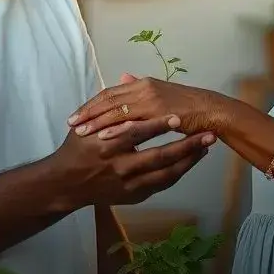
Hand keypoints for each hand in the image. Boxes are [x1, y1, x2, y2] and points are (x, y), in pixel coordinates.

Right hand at [50, 111, 214, 206]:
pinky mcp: (135, 195)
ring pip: (166, 173)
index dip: (158, 125)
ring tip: (206, 146)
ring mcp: (129, 184)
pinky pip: (163, 184)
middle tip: (208, 134)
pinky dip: (180, 171)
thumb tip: (127, 77)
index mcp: (107, 145)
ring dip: (189, 159)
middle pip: (159, 156)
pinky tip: (192, 160)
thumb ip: (111, 102)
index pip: (137, 133)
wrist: (65, 184)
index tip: (178, 117)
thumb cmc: (78, 149)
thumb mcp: (87, 125)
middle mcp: (119, 167)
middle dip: (187, 145)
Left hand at [68, 74, 222, 140]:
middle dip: (88, 112)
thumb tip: (121, 78)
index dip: (91, 104)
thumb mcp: (159, 94)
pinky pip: (134, 121)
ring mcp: (152, 100)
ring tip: (81, 131)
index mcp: (142, 83)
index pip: (109, 93)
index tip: (76, 115)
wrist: (211, 110)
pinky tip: (103, 135)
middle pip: (108, 99)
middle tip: (70, 123)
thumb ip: (138, 87)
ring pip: (117, 109)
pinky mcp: (160, 113)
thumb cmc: (185, 106)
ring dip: (97, 120)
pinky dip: (117, 128)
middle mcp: (144, 88)